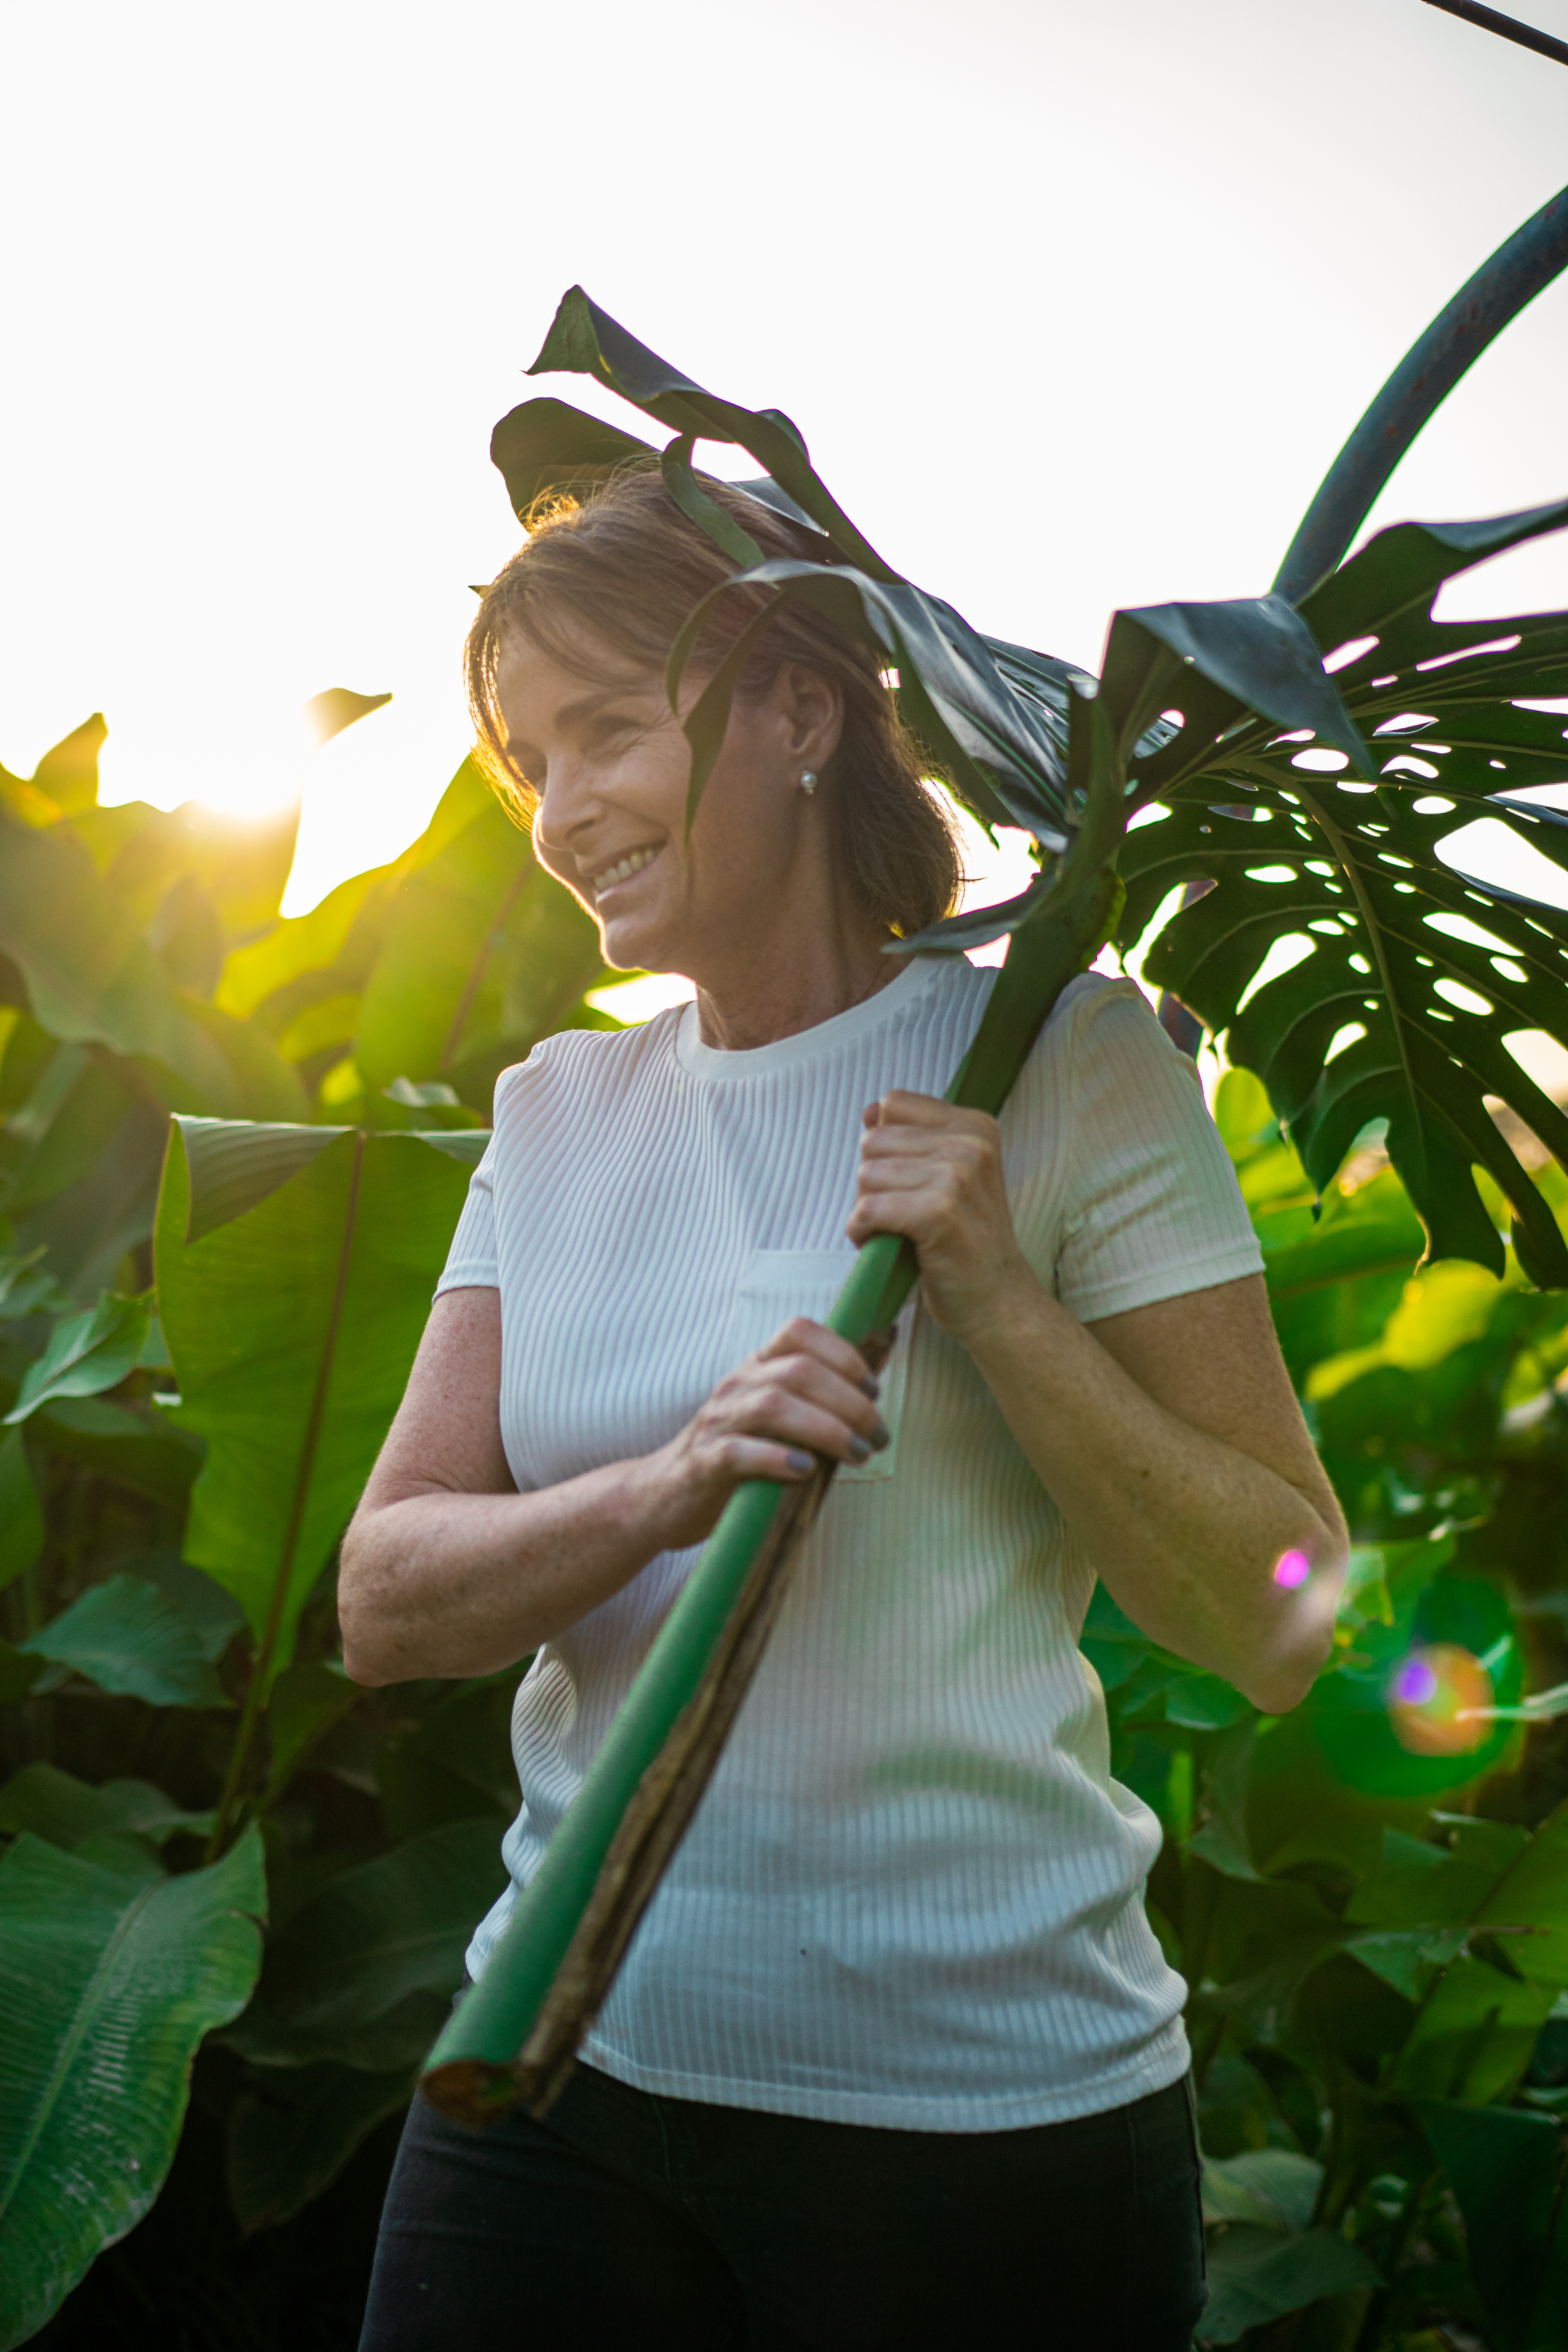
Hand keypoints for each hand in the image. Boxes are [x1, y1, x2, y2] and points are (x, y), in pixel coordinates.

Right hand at [644, 1317, 889, 1549]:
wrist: (666, 1496)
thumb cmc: (738, 1456)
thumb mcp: (777, 1417)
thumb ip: (819, 1396)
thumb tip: (880, 1365)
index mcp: (756, 1369)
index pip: (799, 1332)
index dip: (844, 1354)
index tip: (873, 1390)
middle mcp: (736, 1386)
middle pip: (799, 1372)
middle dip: (850, 1402)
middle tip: (878, 1437)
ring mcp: (717, 1422)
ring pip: (773, 1406)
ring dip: (826, 1429)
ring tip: (857, 1454)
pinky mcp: (704, 1462)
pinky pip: (738, 1451)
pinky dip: (776, 1458)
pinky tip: (804, 1471)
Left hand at [847, 1090, 1035, 1343]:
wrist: (998, 1299)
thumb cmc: (965, 1241)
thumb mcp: (948, 1177)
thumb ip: (911, 1139)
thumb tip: (870, 1110)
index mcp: (975, 1125)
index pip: (894, 1104)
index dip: (885, 1145)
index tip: (905, 1181)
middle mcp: (971, 1144)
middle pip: (874, 1141)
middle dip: (873, 1180)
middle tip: (900, 1213)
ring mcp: (957, 1177)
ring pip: (866, 1175)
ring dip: (867, 1208)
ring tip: (896, 1231)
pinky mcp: (939, 1213)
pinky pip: (867, 1210)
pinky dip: (861, 1232)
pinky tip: (881, 1245)